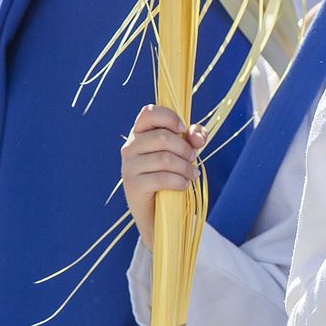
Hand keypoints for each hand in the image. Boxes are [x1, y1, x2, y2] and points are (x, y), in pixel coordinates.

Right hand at [121, 105, 204, 246]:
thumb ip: (193, 137)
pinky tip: (184, 185)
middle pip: (162, 137)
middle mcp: (130, 147)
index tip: (182, 129)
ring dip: (185, 168)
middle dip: (185, 149)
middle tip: (193, 159)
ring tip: (192, 175)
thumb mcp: (185, 152)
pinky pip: (161, 178)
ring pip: (164, 158)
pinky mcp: (132, 186)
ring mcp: (128, 167)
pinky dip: (179, 181)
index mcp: (140, 133)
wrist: (159, 213)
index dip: (169, 117)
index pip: (148, 112)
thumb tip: (197, 135)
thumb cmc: (171, 175)